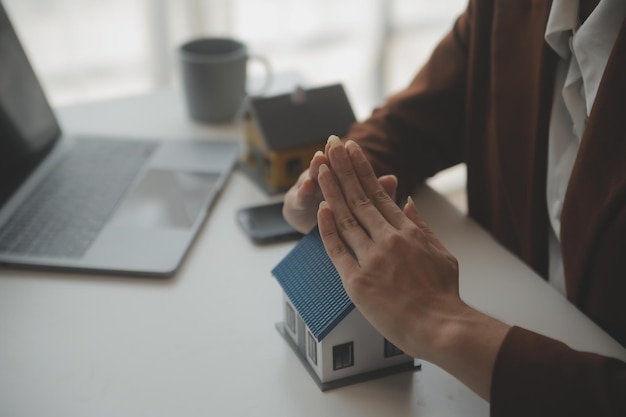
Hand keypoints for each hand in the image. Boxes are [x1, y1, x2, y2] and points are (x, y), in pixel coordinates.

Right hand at [282, 136, 397, 233]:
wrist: (314, 233)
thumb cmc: (340, 218)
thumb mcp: (363, 211)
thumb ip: (378, 197)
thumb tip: (392, 179)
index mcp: (339, 183)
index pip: (345, 169)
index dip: (348, 159)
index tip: (352, 145)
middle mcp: (320, 184)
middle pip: (327, 170)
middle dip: (331, 157)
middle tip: (334, 142)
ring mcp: (306, 194)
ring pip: (311, 180)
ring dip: (315, 168)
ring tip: (320, 158)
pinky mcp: (294, 207)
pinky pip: (298, 200)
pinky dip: (303, 192)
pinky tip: (307, 184)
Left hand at [316, 136, 462, 358]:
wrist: (442, 326)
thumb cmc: (444, 294)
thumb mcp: (442, 253)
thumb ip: (421, 226)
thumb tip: (407, 201)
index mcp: (408, 231)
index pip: (379, 193)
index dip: (363, 169)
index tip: (352, 150)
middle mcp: (389, 239)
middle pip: (360, 197)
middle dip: (343, 168)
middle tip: (331, 144)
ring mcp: (372, 258)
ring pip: (346, 217)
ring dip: (332, 190)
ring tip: (319, 167)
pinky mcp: (358, 281)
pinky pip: (337, 249)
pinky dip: (327, 227)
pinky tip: (320, 207)